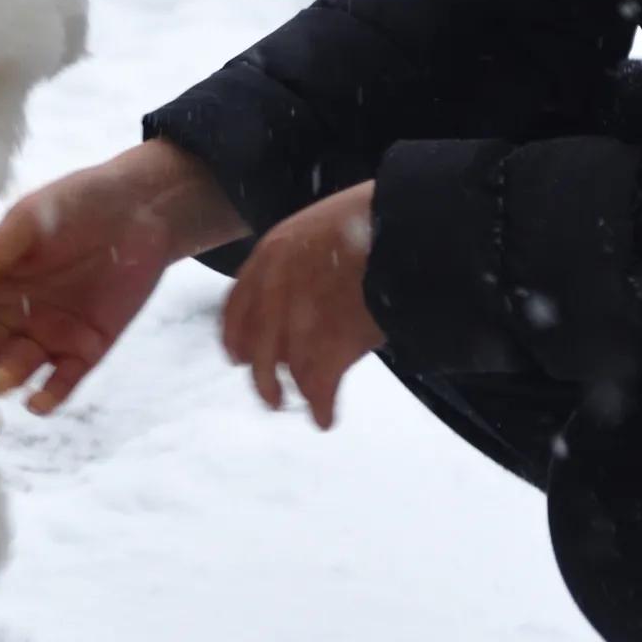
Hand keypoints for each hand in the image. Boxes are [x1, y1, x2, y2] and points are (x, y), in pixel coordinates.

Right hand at [0, 141, 244, 414]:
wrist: (144, 208)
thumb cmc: (78, 204)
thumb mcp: (29, 220)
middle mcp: (11, 316)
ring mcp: (47, 335)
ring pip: (16, 368)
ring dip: (5, 380)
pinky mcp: (85, 349)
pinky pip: (62, 380)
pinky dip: (49, 395)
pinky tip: (38, 402)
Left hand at [218, 182, 383, 429]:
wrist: (407, 229)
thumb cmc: (374, 223)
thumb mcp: (326, 226)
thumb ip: (304, 257)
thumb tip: (302, 286)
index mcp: (273, 254)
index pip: (237, 306)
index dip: (235, 337)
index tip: (236, 358)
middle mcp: (278, 287)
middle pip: (258, 346)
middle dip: (263, 377)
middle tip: (272, 398)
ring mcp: (303, 318)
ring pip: (288, 369)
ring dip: (298, 393)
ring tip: (309, 408)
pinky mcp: (332, 346)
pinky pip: (320, 387)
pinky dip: (323, 407)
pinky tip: (327, 418)